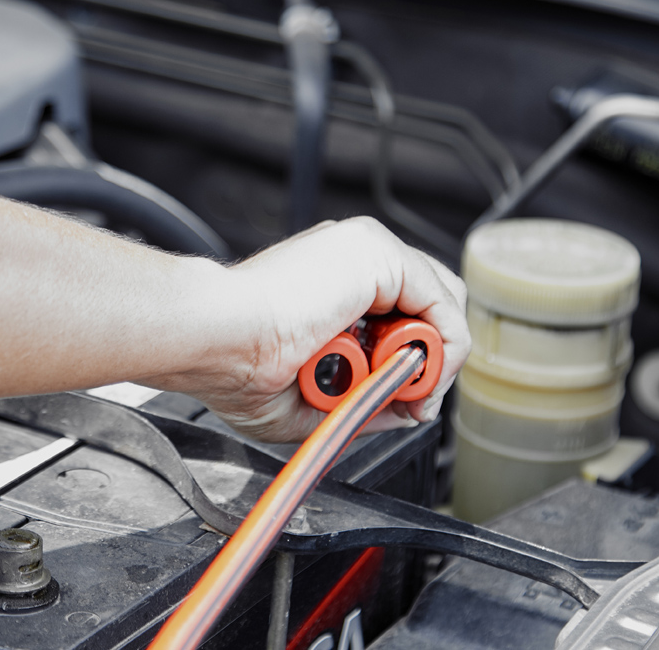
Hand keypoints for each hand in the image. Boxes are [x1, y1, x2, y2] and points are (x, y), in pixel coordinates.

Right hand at [171, 217, 469, 442]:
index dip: (412, 363)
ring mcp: (366, 251)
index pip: (402, 314)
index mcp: (330, 284)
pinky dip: (441, 348)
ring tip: (401, 386)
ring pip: (442, 302)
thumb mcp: (312, 400)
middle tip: (408, 399)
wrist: (215, 338)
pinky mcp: (379, 254)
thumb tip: (409, 408)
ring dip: (433, 357)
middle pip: (430, 302)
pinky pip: (443, 305)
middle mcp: (352, 261)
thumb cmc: (234, 364)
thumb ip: (364, 402)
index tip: (400, 403)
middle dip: (429, 359)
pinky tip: (410, 373)